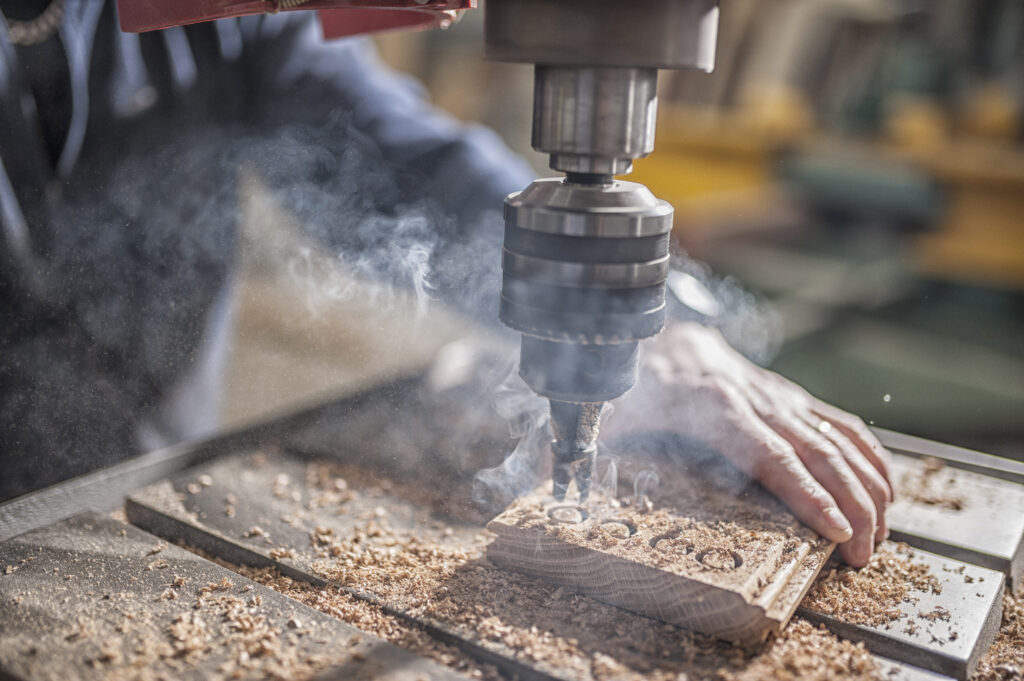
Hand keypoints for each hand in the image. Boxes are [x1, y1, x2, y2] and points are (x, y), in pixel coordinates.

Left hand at [608, 321, 892, 566]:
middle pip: (818, 453)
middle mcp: (757, 399)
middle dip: (849, 505)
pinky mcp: (793, 397)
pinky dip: (872, 457)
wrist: (662, 330)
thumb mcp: (607, 412)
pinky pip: (844, 425)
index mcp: (714, 407)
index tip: (832, 531)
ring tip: (880, 535)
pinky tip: (886, 491)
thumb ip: (587, 447)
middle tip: (863, 555)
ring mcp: (781, 397)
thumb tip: (553, 479)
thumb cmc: (636, 379)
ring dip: (868, 488)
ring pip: (840, 440)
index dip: (805, 494)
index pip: (770, 455)